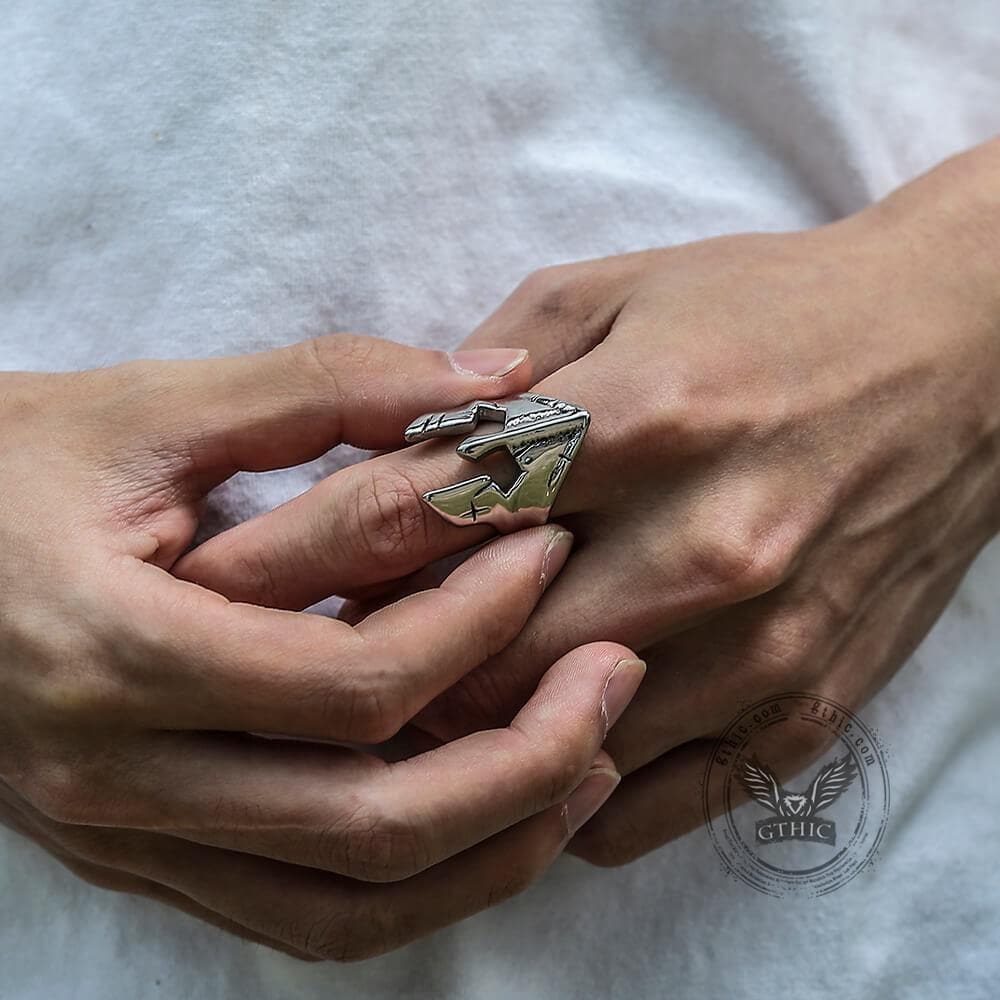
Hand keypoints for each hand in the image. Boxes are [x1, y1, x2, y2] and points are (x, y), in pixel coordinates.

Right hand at [0, 334, 643, 958]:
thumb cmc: (5, 468)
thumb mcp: (151, 408)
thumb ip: (326, 384)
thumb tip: (493, 378)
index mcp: (118, 652)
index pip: (353, 684)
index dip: (479, 621)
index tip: (547, 549)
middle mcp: (122, 778)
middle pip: (372, 824)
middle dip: (526, 759)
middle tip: (618, 678)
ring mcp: (131, 838)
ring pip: (348, 906)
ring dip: (490, 849)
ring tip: (589, 765)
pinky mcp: (145, 854)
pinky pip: (303, 918)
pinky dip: (415, 887)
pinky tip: (488, 821)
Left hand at [180, 138, 999, 865]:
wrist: (961, 355)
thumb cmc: (771, 310)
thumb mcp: (617, 291)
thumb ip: (493, 372)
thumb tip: (387, 457)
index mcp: (645, 418)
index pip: (432, 513)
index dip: (307, 556)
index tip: (225, 587)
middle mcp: (705, 545)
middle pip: (477, 657)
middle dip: (364, 672)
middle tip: (289, 672)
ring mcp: (763, 644)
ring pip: (556, 744)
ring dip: (457, 743)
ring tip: (392, 726)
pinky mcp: (810, 706)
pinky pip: (657, 800)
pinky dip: (569, 797)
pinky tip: (527, 762)